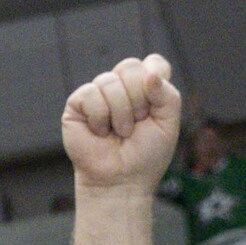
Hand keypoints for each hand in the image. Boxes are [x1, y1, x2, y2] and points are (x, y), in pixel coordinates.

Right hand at [62, 53, 181, 193]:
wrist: (121, 181)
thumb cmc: (145, 155)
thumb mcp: (168, 123)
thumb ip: (168, 94)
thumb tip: (149, 75)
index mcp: (145, 87)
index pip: (153, 63)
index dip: (156, 80)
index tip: (155, 107)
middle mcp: (121, 87)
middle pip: (131, 66)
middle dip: (138, 99)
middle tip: (136, 124)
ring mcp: (98, 94)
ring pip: (110, 81)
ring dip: (120, 113)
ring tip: (119, 133)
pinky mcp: (77, 105)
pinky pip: (90, 94)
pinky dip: (100, 117)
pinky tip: (100, 132)